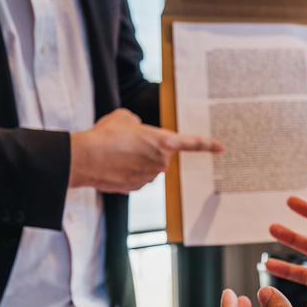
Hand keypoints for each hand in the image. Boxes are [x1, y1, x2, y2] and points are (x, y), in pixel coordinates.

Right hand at [69, 108, 222, 192]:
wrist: (85, 158)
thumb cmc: (105, 135)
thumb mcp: (125, 118)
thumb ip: (138, 124)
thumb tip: (137, 131)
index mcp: (164, 142)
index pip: (191, 143)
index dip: (207, 145)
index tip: (221, 147)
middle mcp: (161, 162)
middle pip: (160, 154)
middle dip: (147, 149)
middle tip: (126, 143)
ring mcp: (150, 177)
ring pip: (148, 167)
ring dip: (136, 160)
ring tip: (116, 153)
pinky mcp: (137, 188)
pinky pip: (136, 177)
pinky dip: (127, 172)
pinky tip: (113, 165)